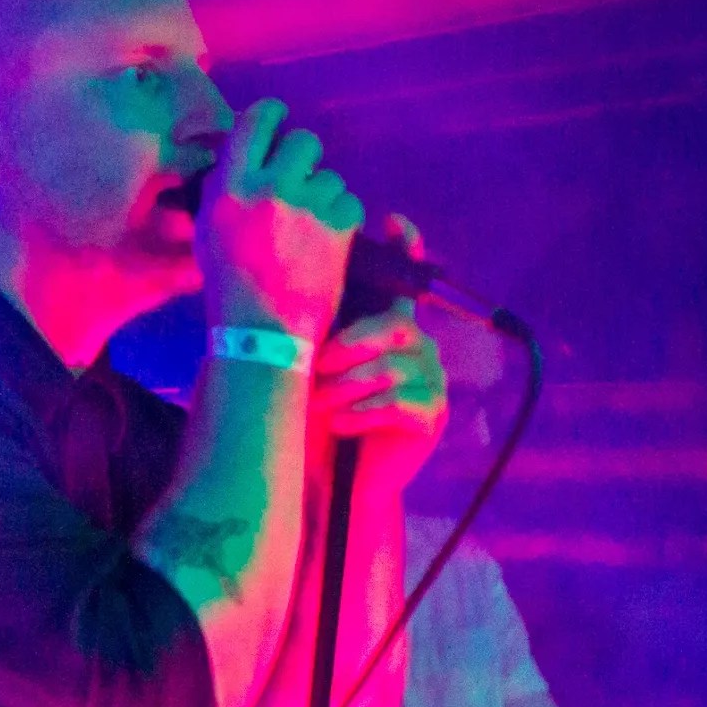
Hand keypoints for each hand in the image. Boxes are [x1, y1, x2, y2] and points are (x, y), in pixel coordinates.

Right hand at [197, 96, 361, 339]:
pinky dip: (342, 219)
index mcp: (231, 186)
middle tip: (297, 185)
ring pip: (331, 176)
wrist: (261, 331)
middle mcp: (270, 187)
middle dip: (304, 160)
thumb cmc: (228, 284)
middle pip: (304, 141)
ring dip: (323, 195)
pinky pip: (350, 203)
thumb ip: (224, 189)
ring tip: (308, 228)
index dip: (271, 115)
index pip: (256, 120)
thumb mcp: (209, 230)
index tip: (277, 119)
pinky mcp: (340, 225)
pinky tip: (326, 242)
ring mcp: (309, 205)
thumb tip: (243, 159)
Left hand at [310, 218, 448, 482]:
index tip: (393, 220)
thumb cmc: (315, 424)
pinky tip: (341, 426)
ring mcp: (430, 381)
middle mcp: (416, 349)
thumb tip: (276, 299)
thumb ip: (309, 337)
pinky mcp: (431, 415)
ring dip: (344, 389)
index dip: (405, 250)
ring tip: (320, 408)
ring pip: (388, 368)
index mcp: (387, 332)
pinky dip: (359, 414)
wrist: (331, 486)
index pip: (403, 284)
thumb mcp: (306, 374)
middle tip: (318, 371)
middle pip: (392, 326)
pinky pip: (397, 402)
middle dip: (348, 347)